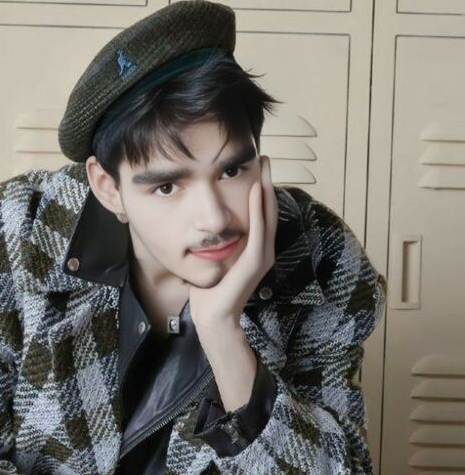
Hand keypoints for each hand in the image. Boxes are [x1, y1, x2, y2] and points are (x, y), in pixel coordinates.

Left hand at [189, 155, 277, 328]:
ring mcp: (262, 255)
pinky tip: (257, 190)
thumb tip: (205, 226)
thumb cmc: (210, 292)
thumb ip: (216, 241)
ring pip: (268, 215)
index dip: (261, 189)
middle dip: (268, 182)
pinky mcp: (256, 261)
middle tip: (265, 158)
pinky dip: (259, 209)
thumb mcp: (214, 258)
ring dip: (267, 189)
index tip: (255, 167)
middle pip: (269, 209)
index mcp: (255, 249)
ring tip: (265, 166)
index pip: (261, 213)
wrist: (213, 316)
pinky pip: (260, 229)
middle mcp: (263, 250)